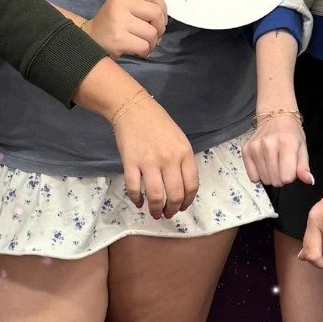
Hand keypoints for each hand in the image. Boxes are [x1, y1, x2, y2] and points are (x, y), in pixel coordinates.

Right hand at [85, 0, 167, 57]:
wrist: (88, 40)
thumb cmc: (111, 22)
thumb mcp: (122, 4)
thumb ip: (142, 2)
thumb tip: (164, 15)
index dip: (163, 7)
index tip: (159, 18)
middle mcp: (120, 3)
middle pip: (156, 12)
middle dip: (161, 27)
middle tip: (154, 34)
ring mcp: (119, 20)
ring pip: (152, 32)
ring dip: (153, 42)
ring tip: (144, 43)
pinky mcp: (119, 38)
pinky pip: (144, 46)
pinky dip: (146, 51)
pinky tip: (139, 51)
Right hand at [113, 94, 198, 219]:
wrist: (133, 108)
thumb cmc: (158, 123)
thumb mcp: (179, 139)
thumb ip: (183, 161)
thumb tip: (181, 188)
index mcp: (184, 153)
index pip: (192, 185)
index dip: (188, 201)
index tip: (182, 207)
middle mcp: (169, 159)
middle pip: (175, 195)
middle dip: (172, 210)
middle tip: (168, 214)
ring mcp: (149, 161)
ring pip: (156, 196)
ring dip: (156, 210)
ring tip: (155, 213)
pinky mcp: (130, 162)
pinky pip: (134, 188)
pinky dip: (137, 199)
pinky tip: (138, 203)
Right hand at [243, 108, 313, 187]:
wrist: (275, 116)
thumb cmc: (291, 133)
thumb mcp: (302, 148)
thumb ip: (304, 166)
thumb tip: (309, 181)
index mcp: (287, 144)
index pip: (287, 177)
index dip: (291, 176)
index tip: (291, 167)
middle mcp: (268, 145)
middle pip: (275, 180)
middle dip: (280, 177)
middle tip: (282, 164)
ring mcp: (255, 147)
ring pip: (264, 179)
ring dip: (270, 175)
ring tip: (273, 162)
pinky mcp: (245, 150)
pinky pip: (252, 176)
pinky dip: (259, 174)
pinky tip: (263, 164)